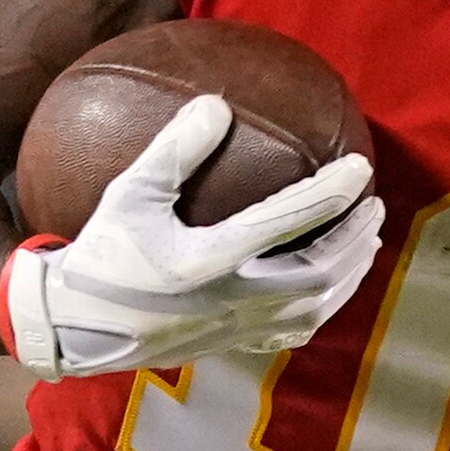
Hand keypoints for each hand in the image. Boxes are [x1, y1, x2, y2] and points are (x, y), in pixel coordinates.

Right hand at [0, 98, 383, 379]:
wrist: (75, 327)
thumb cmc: (100, 257)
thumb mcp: (129, 195)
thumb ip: (174, 150)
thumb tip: (217, 105)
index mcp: (206, 262)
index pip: (286, 223)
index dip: (330, 194)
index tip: (359, 168)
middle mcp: (230, 301)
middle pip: (318, 274)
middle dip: (354, 239)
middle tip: (374, 206)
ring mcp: (234, 330)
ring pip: (314, 309)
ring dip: (348, 274)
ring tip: (366, 242)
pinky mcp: (230, 346)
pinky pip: (292, 333)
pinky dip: (322, 308)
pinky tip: (330, 289)